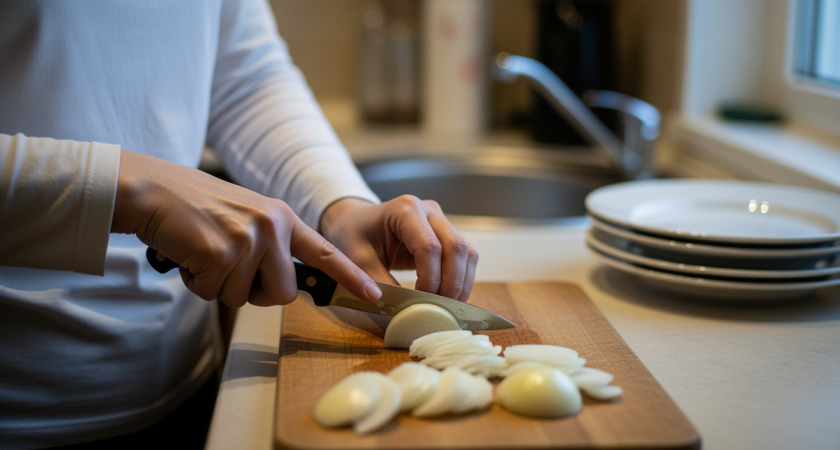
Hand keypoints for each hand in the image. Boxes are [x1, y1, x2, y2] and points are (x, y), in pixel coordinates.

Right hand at [111, 150, 381, 307]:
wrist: (151, 190)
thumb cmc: (194, 209)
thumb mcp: (245, 217)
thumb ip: (269, 246)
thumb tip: (282, 288)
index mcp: (281, 216)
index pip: (325, 252)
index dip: (350, 277)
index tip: (374, 296)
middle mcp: (272, 225)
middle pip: (283, 293)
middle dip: (253, 292)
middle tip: (226, 267)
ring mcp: (249, 238)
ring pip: (245, 298)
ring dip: (219, 286)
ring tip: (203, 254)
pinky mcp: (222, 253)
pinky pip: (216, 294)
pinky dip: (198, 284)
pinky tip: (189, 256)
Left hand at [320, 196, 478, 301]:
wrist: (356, 221)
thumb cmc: (354, 236)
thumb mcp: (359, 260)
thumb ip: (379, 285)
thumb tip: (400, 317)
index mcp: (405, 210)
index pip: (430, 247)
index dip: (430, 279)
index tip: (419, 302)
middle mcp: (429, 210)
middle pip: (456, 247)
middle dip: (452, 284)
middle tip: (438, 309)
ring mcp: (441, 220)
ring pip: (467, 252)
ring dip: (461, 283)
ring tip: (445, 306)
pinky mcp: (446, 233)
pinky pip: (464, 257)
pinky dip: (461, 279)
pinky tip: (447, 297)